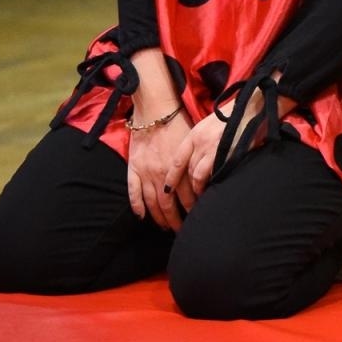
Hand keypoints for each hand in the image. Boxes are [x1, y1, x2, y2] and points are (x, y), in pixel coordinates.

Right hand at [126, 110, 191, 230]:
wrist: (155, 111)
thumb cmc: (179, 124)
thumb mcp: (194, 144)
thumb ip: (198, 163)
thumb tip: (208, 178)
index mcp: (180, 168)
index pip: (188, 196)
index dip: (193, 209)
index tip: (197, 217)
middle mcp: (162, 174)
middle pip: (169, 205)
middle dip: (176, 220)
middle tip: (181, 230)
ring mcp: (146, 173)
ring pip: (152, 203)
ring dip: (158, 218)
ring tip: (164, 227)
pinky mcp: (133, 169)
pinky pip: (133, 192)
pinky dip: (137, 206)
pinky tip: (142, 217)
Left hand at [163, 86, 287, 212]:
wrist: (251, 107)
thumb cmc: (233, 117)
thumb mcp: (210, 126)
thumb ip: (200, 143)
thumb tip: (194, 163)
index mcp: (194, 135)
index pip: (176, 161)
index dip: (171, 179)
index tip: (166, 193)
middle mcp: (200, 142)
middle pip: (186, 171)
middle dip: (185, 189)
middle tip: (185, 203)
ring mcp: (212, 148)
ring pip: (197, 176)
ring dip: (197, 190)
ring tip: (200, 200)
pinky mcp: (226, 154)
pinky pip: (212, 175)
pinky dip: (211, 184)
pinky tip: (213, 190)